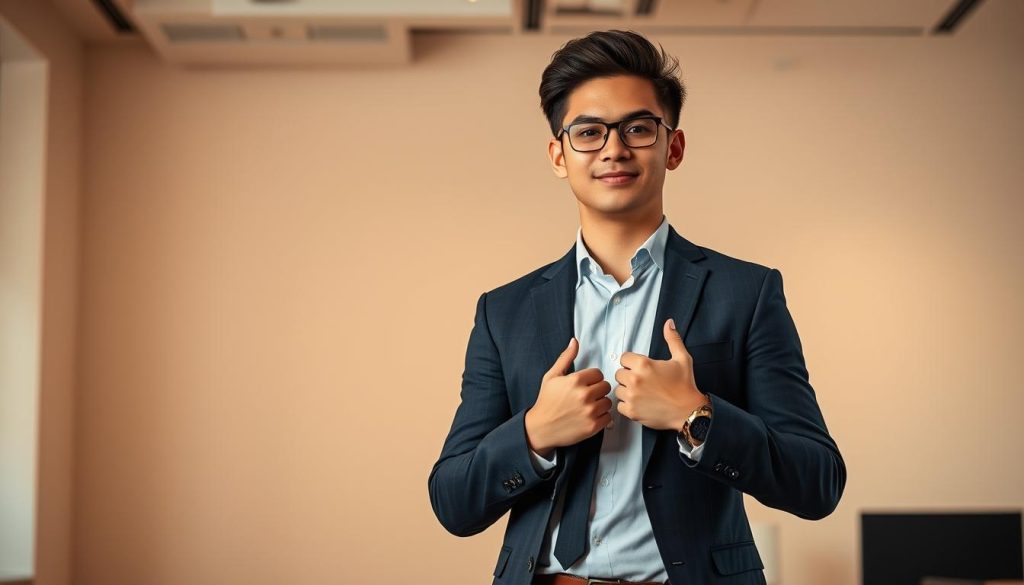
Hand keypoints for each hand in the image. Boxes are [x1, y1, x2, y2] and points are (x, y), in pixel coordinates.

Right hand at [525, 337, 612, 456]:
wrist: (541, 428)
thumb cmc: (546, 401)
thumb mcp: (551, 376)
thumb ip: (566, 358)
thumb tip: (574, 341)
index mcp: (575, 380)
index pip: (598, 373)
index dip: (592, 379)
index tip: (585, 385)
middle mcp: (584, 395)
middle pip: (605, 386)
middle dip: (597, 390)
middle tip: (587, 396)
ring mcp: (589, 412)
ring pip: (608, 402)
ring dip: (600, 404)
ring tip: (588, 407)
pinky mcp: (592, 426)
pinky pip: (608, 417)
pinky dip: (602, 417)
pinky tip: (590, 417)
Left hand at [614, 318, 707, 430]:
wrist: (689, 411)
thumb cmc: (685, 385)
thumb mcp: (682, 358)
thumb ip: (673, 339)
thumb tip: (669, 323)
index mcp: (643, 364)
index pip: (624, 358)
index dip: (632, 363)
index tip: (641, 369)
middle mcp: (634, 379)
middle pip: (619, 374)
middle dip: (629, 376)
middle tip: (643, 381)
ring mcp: (632, 396)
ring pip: (618, 389)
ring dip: (627, 391)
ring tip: (642, 393)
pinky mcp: (631, 411)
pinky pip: (620, 405)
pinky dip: (627, 405)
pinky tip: (640, 403)